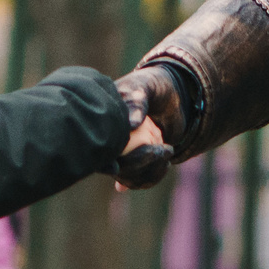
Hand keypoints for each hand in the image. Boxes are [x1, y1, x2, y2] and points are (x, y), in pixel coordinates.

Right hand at [113, 67, 183, 191]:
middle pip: (116, 167)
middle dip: (142, 163)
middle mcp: (106, 142)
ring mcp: (120, 155)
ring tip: (168, 151)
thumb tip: (132, 124)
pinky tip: (165, 163)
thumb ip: (137, 102)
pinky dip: (153, 176)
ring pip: (128, 178)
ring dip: (150, 172)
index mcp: (100, 123)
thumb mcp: (145, 88)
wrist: (168, 96)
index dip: (113, 160)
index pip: (101, 148)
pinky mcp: (133, 163)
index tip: (138, 158)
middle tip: (166, 149)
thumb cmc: (152, 87)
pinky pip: (138, 180)